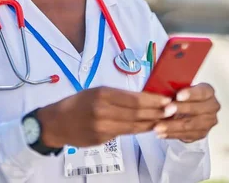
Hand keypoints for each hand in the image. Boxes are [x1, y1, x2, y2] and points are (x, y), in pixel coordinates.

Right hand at [37, 86, 175, 147]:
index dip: (152, 100)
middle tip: (172, 110)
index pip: (133, 98)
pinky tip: (148, 127)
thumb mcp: (95, 92)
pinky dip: (139, 129)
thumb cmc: (77, 104)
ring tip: (165, 119)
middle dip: (157, 112)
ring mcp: (102, 126)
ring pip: (133, 125)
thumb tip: (143, 98)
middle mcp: (102, 110)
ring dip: (151, 122)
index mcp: (102, 94)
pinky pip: (125, 133)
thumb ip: (117, 96)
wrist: (56, 123)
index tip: (166, 100)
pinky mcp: (102, 138)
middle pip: (136, 112)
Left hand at [152, 83, 219, 142]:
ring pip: (190, 125)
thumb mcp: (181, 88)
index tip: (178, 96)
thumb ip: (175, 89)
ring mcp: (208, 122)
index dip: (190, 94)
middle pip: (197, 109)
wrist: (188, 110)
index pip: (202, 92)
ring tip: (159, 126)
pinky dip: (172, 134)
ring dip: (173, 126)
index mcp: (208, 92)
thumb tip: (162, 91)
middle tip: (166, 110)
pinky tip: (162, 133)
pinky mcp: (201, 133)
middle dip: (180, 109)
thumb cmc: (183, 97)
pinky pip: (186, 135)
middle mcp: (212, 107)